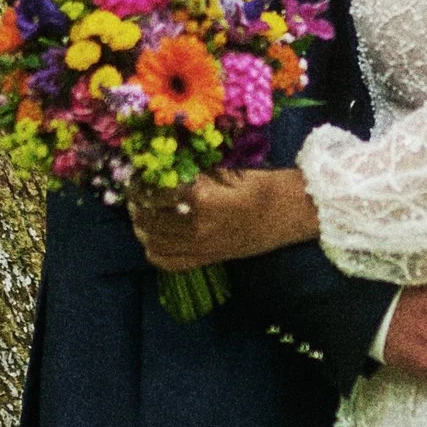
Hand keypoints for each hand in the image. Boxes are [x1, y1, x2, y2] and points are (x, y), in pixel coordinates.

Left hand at [129, 165, 318, 269]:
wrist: (291, 213)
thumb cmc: (263, 185)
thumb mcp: (225, 170)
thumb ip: (193, 171)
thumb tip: (163, 166)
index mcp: (201, 199)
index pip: (155, 191)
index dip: (143, 181)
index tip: (140, 172)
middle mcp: (196, 227)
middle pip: (148, 217)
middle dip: (137, 201)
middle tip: (135, 189)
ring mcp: (200, 247)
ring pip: (152, 240)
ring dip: (141, 224)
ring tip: (140, 209)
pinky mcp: (206, 260)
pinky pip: (166, 261)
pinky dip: (153, 248)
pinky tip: (153, 234)